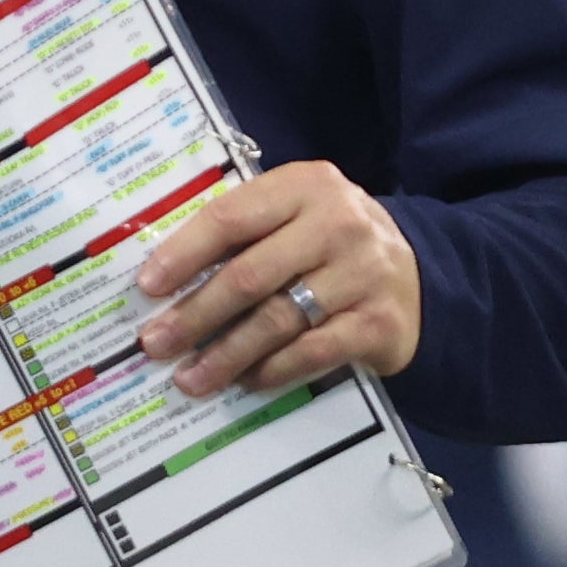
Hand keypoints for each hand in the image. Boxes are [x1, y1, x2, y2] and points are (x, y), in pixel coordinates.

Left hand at [133, 161, 421, 396]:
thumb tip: (165, 279)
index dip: (183, 253)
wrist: (420, 277)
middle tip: (156, 343)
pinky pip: (312, 352)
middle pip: (249, 275)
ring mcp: (363, 273)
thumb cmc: (331, 244)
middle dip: (195, 314)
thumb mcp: (295, 215)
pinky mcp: (379, 322)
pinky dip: (273, 370)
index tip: (147, 287)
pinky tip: (245, 382)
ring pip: (277, 319)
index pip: (231, 217)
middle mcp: (337, 223)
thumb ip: (244, 231)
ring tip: (190, 377)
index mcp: (305, 185)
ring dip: (226, 354)